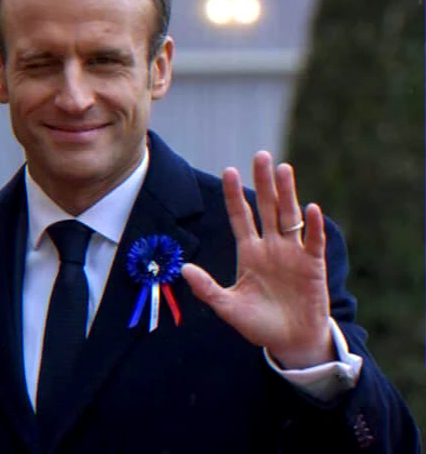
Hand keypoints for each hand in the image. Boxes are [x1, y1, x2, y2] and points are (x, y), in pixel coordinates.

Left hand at [181, 151, 333, 368]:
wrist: (290, 343)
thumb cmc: (259, 324)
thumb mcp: (227, 306)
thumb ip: (207, 288)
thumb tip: (183, 269)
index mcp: (249, 252)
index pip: (240, 216)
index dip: (234, 195)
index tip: (228, 170)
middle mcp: (271, 247)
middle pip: (266, 207)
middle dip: (263, 182)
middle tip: (260, 155)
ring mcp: (292, 253)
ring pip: (289, 216)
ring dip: (288, 192)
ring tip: (283, 168)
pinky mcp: (312, 265)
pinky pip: (313, 241)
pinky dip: (312, 225)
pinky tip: (310, 208)